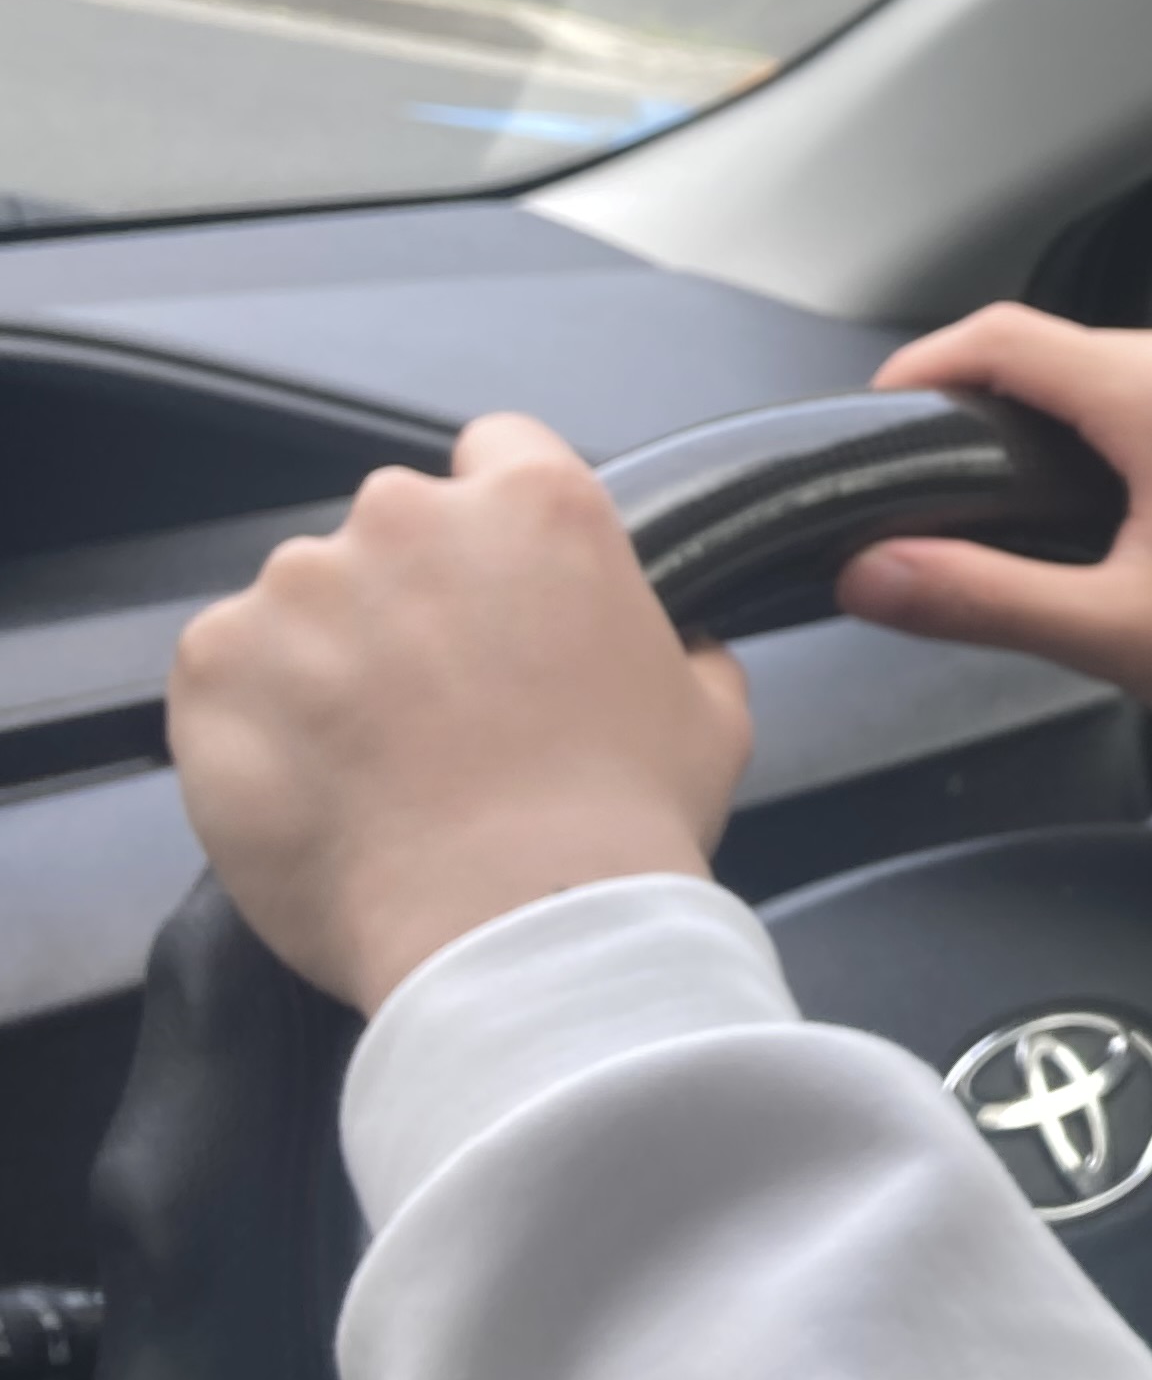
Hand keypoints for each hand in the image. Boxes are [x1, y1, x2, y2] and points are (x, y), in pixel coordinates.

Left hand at [168, 415, 750, 1013]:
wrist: (510, 930)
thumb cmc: (621, 821)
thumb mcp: (710, 713)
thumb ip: (683, 647)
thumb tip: (676, 647)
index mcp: (538, 505)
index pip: (500, 449)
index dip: (501, 523)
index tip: (501, 586)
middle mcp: (410, 517)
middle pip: (396, 527)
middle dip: (411, 596)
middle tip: (440, 701)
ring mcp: (299, 585)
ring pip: (305, 601)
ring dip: (328, 658)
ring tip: (371, 762)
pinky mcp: (213, 662)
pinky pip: (225, 671)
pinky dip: (256, 718)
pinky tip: (313, 784)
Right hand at [836, 307, 1151, 781]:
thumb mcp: (1114, 632)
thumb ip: (980, 596)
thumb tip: (873, 571)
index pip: (1005, 337)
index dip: (926, 367)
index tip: (888, 413)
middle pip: (1068, 349)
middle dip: (999, 401)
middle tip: (953, 473)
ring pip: (1132, 364)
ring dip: (1077, 412)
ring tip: (1039, 493)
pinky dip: (1147, 420)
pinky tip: (1141, 495)